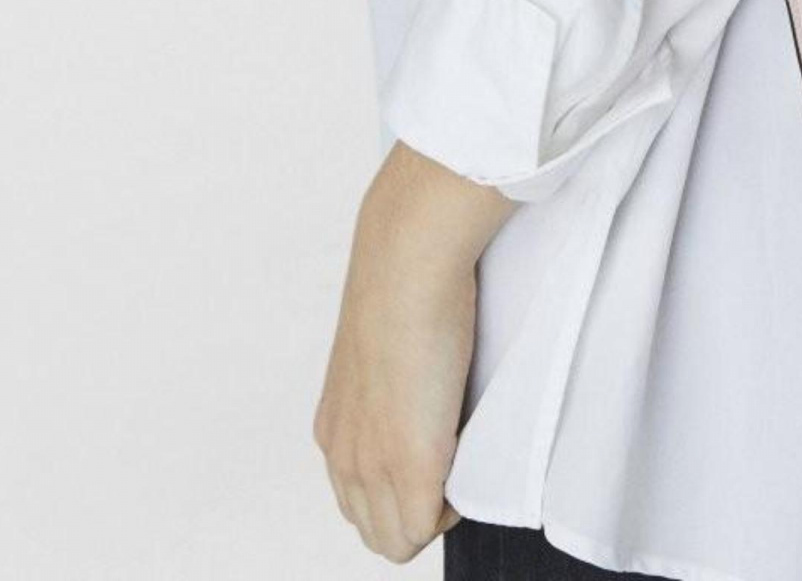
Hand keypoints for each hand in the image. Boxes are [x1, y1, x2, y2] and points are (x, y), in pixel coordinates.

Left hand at [314, 143, 520, 560]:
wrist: (407, 260)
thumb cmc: (407, 284)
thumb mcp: (385, 348)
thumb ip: (393, 384)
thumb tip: (423, 386)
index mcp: (335, 428)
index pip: (361, 500)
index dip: (403, 489)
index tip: (437, 448)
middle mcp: (344, 454)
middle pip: (375, 530)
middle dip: (416, 511)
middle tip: (452, 459)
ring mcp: (373, 464)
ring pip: (394, 539)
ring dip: (432, 512)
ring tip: (459, 455)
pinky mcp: (411, 465)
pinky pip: (425, 528)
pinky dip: (451, 508)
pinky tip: (466, 456)